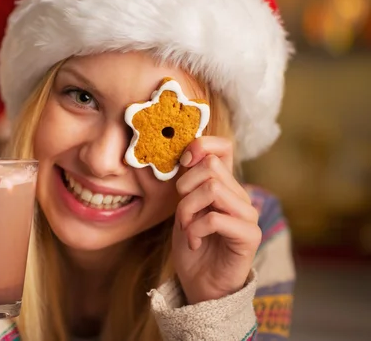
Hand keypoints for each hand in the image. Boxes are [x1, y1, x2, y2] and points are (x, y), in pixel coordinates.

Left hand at [172, 137, 260, 304]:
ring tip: (186, 227)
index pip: (222, 148)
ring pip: (212, 188)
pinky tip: (194, 241)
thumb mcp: (184, 207)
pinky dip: (195, 229)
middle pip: (211, 166)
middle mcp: (240, 195)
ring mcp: (247, 215)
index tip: (182, 163)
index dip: (200, 146)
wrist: (199, 284)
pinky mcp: (249, 235)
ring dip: (188, 209)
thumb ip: (189, 182)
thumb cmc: (192, 244)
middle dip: (184, 187)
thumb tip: (186, 153)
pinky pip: (215, 218)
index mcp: (225, 185)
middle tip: (181, 212)